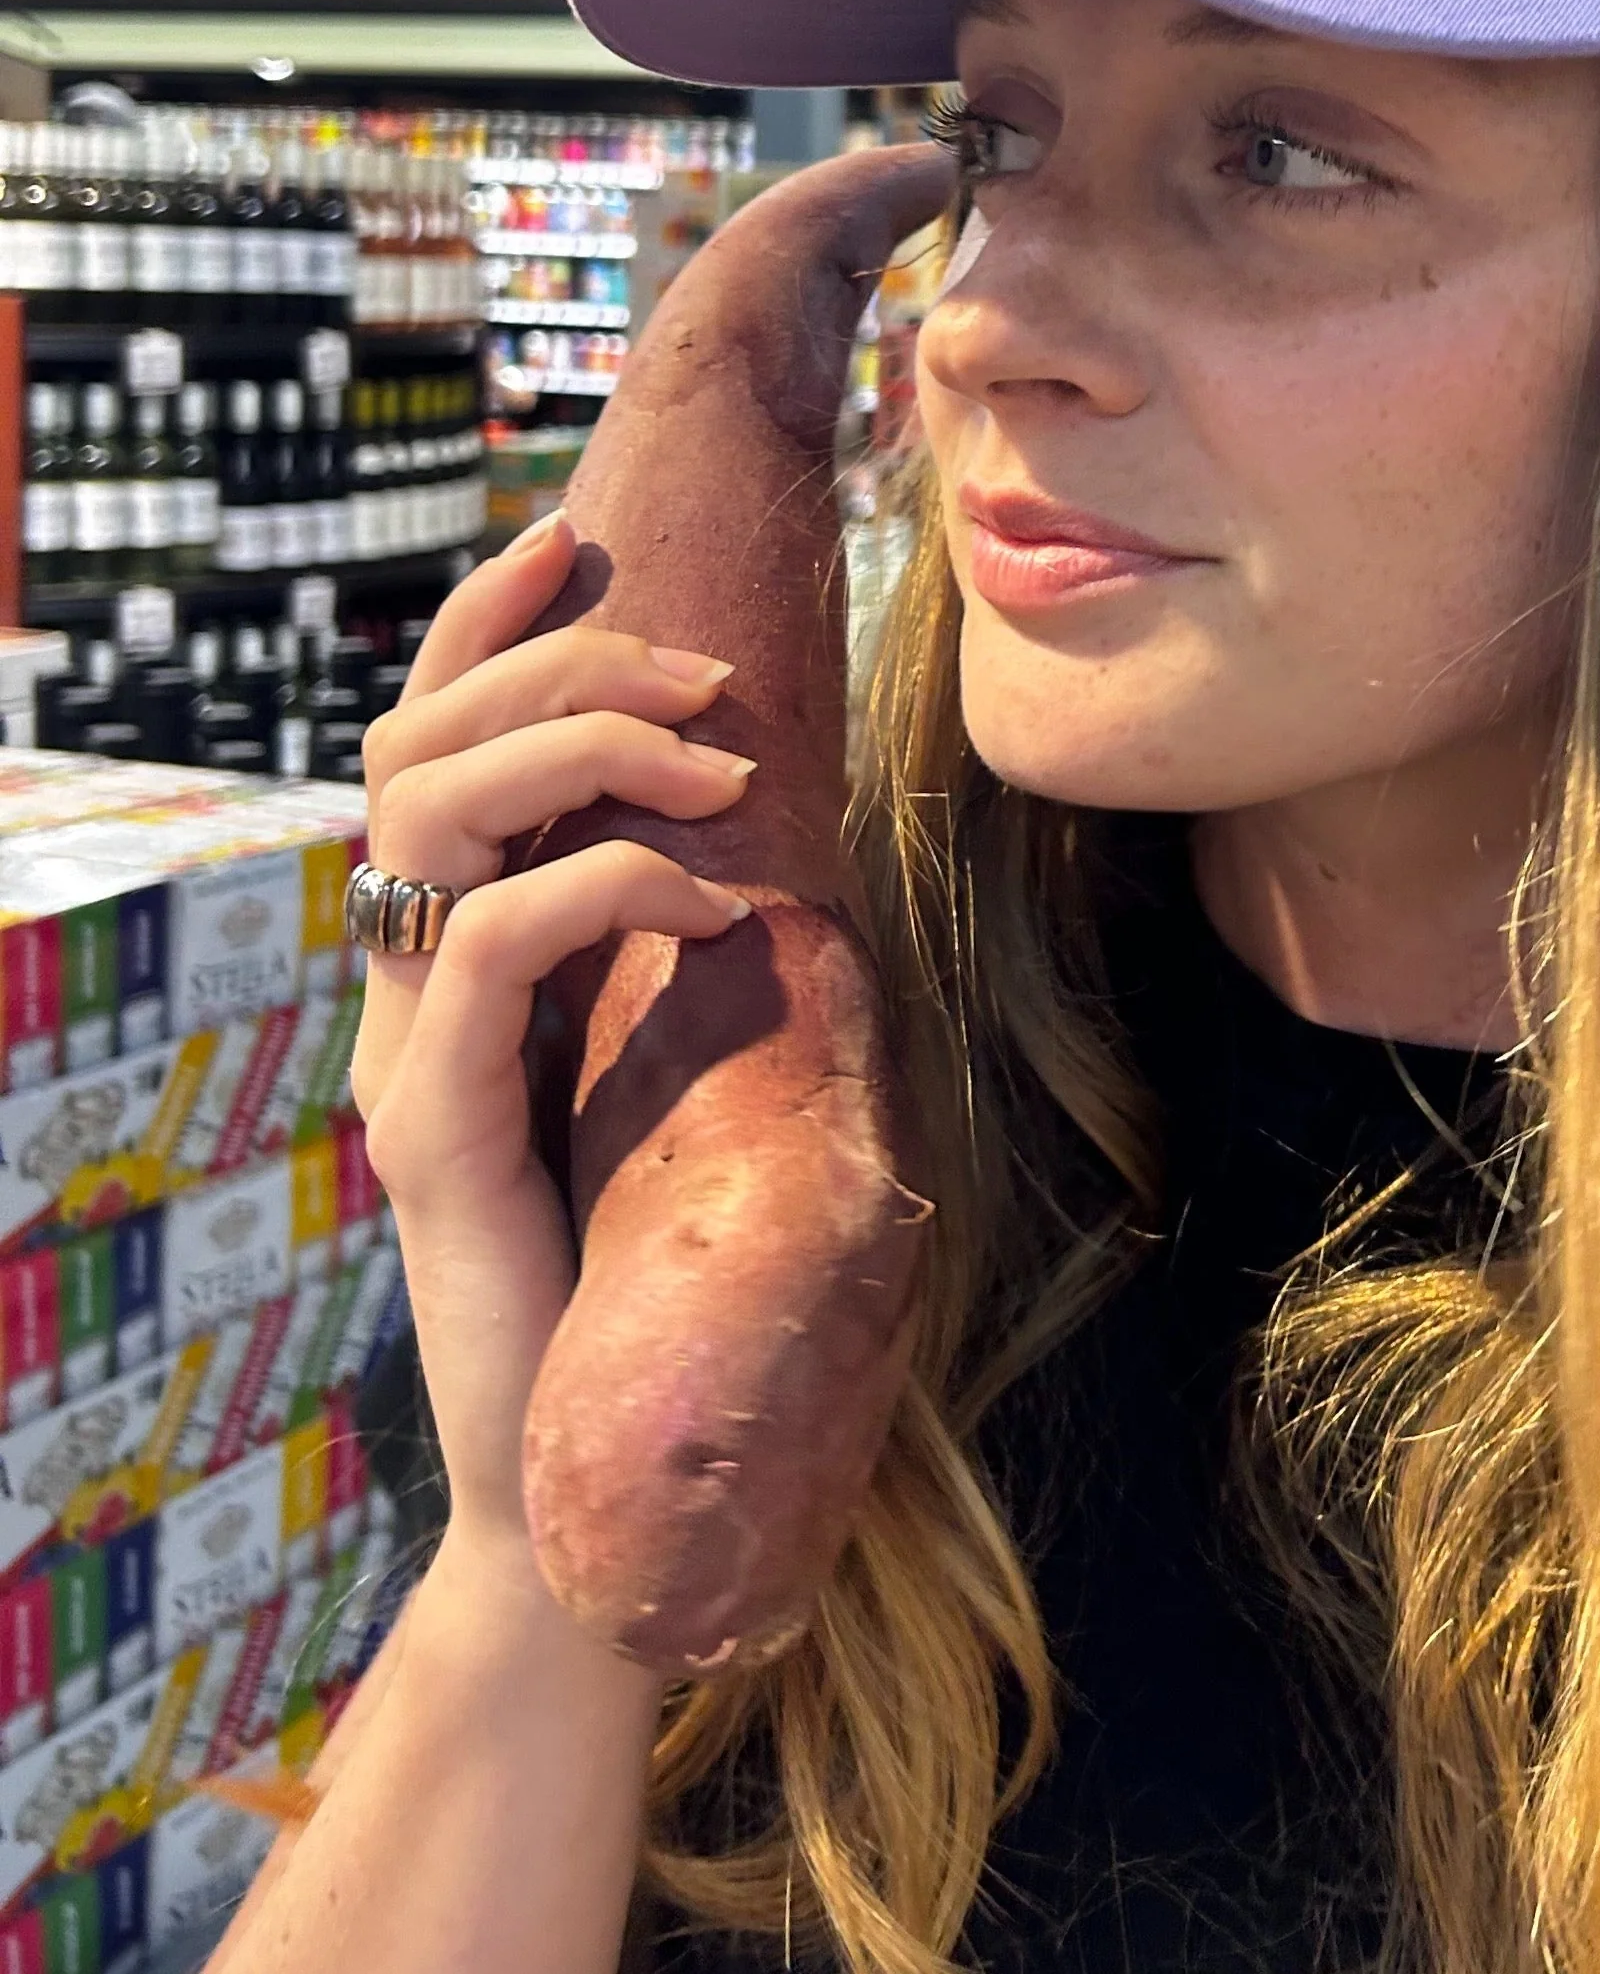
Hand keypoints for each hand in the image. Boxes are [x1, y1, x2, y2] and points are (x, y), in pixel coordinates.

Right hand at [350, 509, 755, 1598]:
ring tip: (715, 766)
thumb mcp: (688, 1056)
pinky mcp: (435, 1133)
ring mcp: (412, 1056)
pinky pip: (494, 947)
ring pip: (429, 814)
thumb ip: (693, 941)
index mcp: (460, 953)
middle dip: (563, 670)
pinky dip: (606, 882)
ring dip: (582, 749)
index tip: (570, 539)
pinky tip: (709, 893)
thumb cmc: (664, 1256)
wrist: (596, 1465)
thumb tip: (784, 816)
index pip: (428, 743)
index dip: (484, 629)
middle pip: (418, 748)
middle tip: (702, 678)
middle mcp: (411, 987)